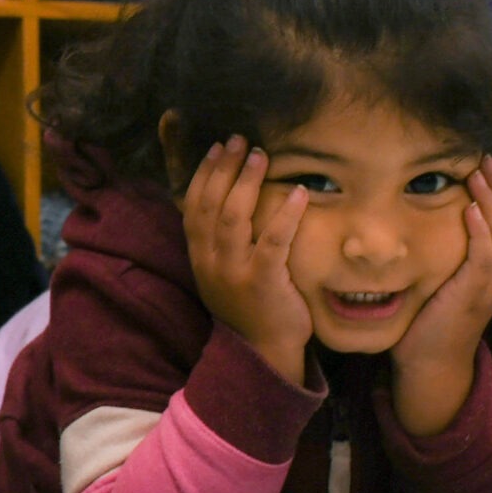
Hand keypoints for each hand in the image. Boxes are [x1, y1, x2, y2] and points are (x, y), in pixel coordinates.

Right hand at [182, 138, 311, 380]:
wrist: (264, 352)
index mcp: (199, 256)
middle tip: (239, 140)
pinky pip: (272, 242)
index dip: (203, 173)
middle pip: (211, 204)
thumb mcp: (221, 272)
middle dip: (224, 168)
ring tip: (260, 155)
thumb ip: (219, 240)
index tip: (217, 147)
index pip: (193, 205)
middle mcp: (210, 261)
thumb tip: (227, 197)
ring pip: (233, 217)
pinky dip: (284, 214)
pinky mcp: (262, 282)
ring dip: (246, 182)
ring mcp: (234, 272)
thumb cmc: (249, 306)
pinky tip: (298, 193)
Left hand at [391, 158, 491, 387]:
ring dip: (491, 200)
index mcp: (491, 271)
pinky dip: (481, 231)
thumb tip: (418, 223)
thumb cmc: (429, 324)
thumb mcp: (440, 283)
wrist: (431, 365)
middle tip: (488, 157)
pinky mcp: (474, 295)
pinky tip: (471, 209)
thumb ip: (442, 257)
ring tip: (481, 172)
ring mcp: (489, 285)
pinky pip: (484, 257)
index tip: (487, 165)